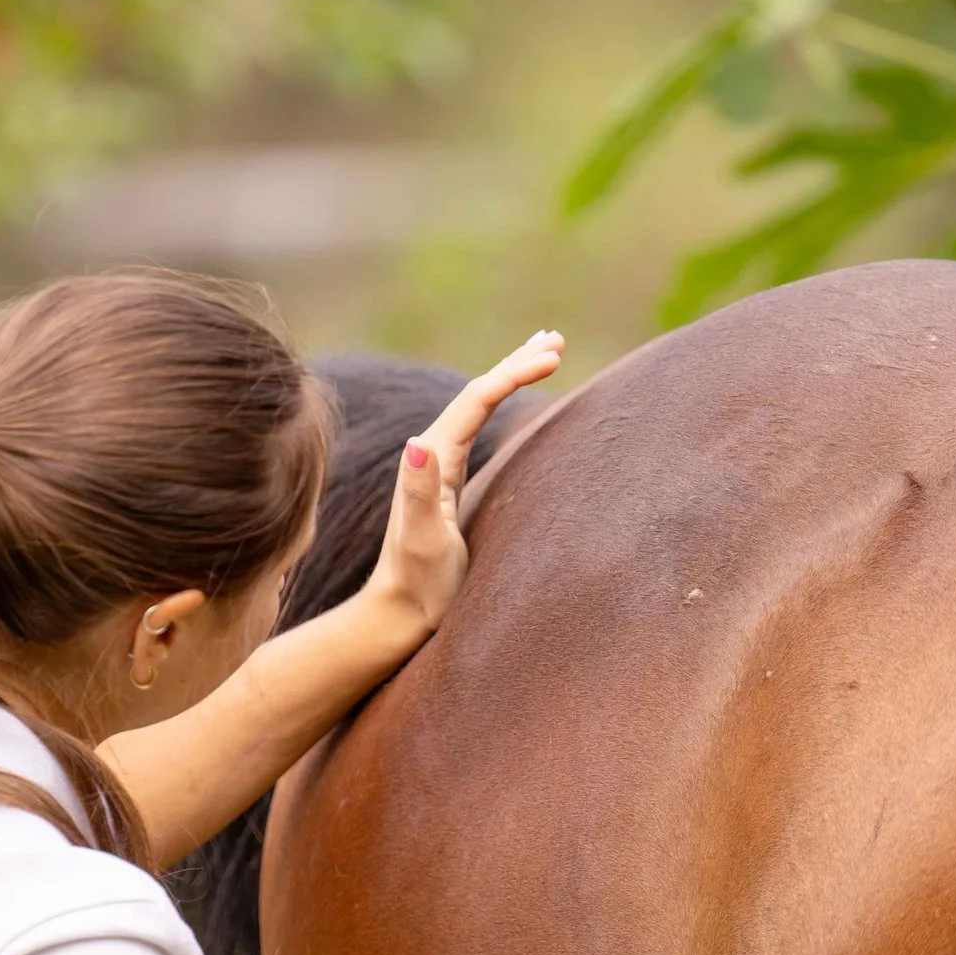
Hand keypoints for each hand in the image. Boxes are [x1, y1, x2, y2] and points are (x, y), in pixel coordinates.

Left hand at [362, 330, 564, 634]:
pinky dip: (499, 408)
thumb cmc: (417, 586)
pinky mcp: (448, 485)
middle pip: (477, 395)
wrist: (399, 615)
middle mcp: (432, 456)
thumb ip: (416, 492)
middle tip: (556, 339)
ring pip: (478, 408)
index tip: (554, 356)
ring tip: (542, 355)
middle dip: (516, 364)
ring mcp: (440, 469)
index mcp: (432, 460)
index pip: (477, 400)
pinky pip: (478, 430)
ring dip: (509, 378)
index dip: (514, 373)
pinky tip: (507, 407)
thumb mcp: (420, 541)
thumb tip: (416, 443)